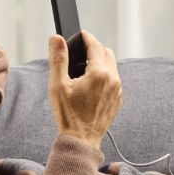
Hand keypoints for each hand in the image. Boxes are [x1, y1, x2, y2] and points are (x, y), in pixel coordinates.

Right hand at [46, 30, 121, 150]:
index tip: (80, 35)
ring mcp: (117, 90)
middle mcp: (113, 79)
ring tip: (83, 70)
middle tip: (79, 53)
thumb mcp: (58, 84)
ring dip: (100, 62)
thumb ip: (58, 58)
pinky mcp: (117, 100)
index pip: (95, 45)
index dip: (86, 37)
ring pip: (112, 66)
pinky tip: (90, 85)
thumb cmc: (68, 114)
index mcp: (99, 73)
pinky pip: (113, 80)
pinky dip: (104, 77)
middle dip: (94, 49)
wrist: (81, 140)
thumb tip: (56, 38)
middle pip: (106, 52)